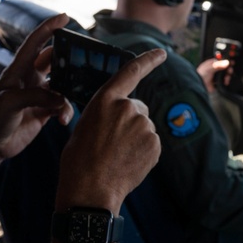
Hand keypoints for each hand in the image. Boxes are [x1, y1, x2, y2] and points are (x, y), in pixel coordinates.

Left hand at [0, 14, 75, 161]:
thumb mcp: (10, 102)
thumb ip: (36, 96)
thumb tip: (60, 98)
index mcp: (17, 71)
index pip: (35, 43)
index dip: (48, 28)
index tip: (64, 17)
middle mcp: (29, 80)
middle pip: (53, 61)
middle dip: (67, 59)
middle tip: (82, 60)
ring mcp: (37, 96)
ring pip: (61, 86)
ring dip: (68, 94)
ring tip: (65, 106)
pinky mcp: (42, 112)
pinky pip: (61, 106)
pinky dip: (66, 112)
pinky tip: (63, 121)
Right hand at [58, 48, 166, 211]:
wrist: (89, 189)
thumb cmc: (80, 159)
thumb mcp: (87, 124)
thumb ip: (109, 113)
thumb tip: (127, 118)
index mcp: (105, 99)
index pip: (131, 71)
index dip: (149, 60)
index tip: (162, 53)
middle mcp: (127, 107)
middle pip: (137, 108)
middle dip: (129, 121)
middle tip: (111, 143)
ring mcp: (143, 125)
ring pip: (144, 127)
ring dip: (135, 138)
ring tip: (116, 155)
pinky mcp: (155, 143)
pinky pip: (151, 143)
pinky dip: (143, 151)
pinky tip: (127, 162)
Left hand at [197, 58, 230, 92]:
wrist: (199, 85)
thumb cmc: (200, 75)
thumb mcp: (210, 68)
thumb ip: (218, 65)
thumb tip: (226, 62)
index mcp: (212, 63)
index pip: (221, 60)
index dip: (227, 60)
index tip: (231, 62)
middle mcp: (215, 68)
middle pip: (225, 67)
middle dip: (228, 69)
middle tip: (230, 71)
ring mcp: (216, 75)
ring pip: (225, 74)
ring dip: (228, 75)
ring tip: (227, 78)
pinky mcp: (217, 82)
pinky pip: (224, 80)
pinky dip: (226, 81)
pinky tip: (225, 82)